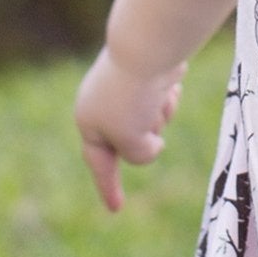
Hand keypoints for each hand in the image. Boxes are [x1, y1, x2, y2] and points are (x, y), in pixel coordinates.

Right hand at [75, 45, 184, 213]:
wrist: (149, 47)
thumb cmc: (133, 97)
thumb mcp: (130, 141)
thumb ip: (138, 155)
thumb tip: (153, 143)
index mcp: (88, 121)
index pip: (100, 164)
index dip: (109, 187)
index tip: (116, 209)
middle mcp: (103, 106)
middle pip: (134, 143)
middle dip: (149, 134)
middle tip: (146, 113)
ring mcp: (125, 91)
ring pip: (153, 124)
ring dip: (161, 115)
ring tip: (156, 96)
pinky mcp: (147, 77)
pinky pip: (164, 102)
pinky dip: (169, 98)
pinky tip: (168, 81)